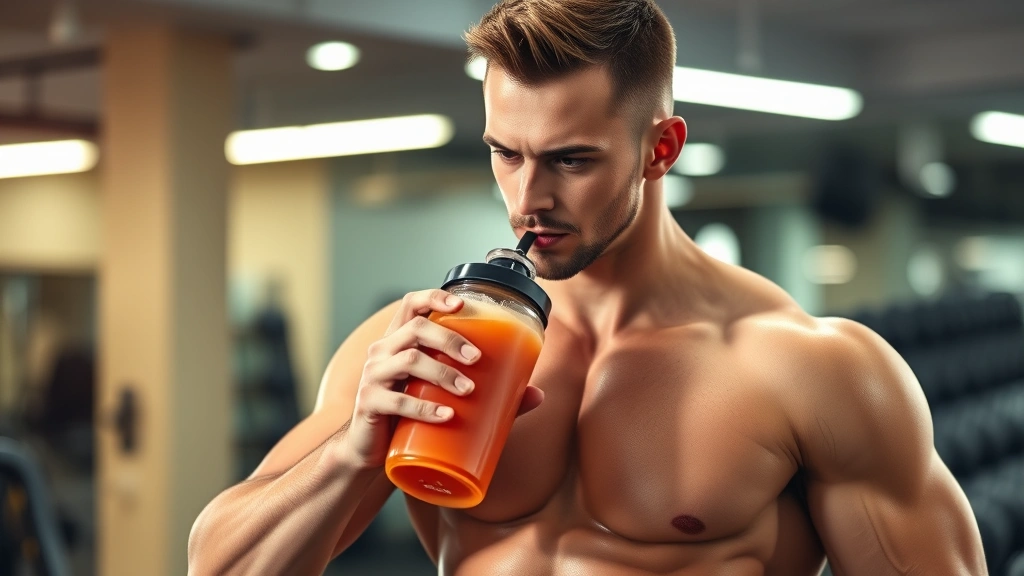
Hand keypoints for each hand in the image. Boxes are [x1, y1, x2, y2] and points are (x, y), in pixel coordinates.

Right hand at [341, 289, 543, 469]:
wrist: (372, 452)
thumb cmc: (411, 416)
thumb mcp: (444, 398)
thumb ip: (490, 395)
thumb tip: (537, 394)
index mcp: (399, 341)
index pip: (410, 304)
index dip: (434, 296)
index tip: (462, 305)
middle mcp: (382, 352)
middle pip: (415, 328)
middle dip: (449, 339)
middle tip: (477, 358)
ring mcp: (372, 377)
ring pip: (408, 360)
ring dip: (443, 372)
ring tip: (468, 390)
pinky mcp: (368, 405)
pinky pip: (396, 402)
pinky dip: (424, 408)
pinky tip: (446, 415)